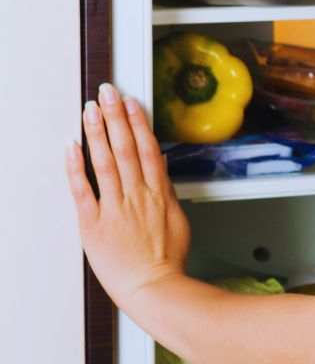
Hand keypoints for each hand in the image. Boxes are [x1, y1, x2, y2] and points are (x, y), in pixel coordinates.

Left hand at [67, 84, 190, 305]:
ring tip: (90, 110)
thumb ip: (167, 192)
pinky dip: (76, 167)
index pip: (148, 148)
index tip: (130, 102)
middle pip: (126, 147)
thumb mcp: (177, 220)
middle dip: (115, 116)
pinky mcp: (94, 224)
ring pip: (106, 162)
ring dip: (97, 133)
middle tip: (107, 92)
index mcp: (159, 193)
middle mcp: (137, 195)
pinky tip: (71, 147)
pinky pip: (83, 191)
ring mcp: (115, 208)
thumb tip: (162, 169)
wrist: (153, 287)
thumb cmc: (166, 259)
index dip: (137, 122)